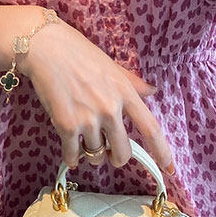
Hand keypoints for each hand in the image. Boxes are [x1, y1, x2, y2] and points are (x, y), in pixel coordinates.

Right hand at [17, 16, 173, 174]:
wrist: (44, 47)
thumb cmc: (77, 52)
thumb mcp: (111, 65)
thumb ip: (132, 82)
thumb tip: (152, 91)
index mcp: (125, 92)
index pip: (151, 129)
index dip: (162, 153)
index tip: (170, 169)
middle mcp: (110, 108)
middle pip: (123, 152)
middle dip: (116, 157)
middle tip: (108, 150)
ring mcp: (88, 118)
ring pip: (96, 155)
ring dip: (91, 153)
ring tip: (83, 138)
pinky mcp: (65, 125)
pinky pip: (74, 155)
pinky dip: (72, 157)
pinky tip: (70, 151)